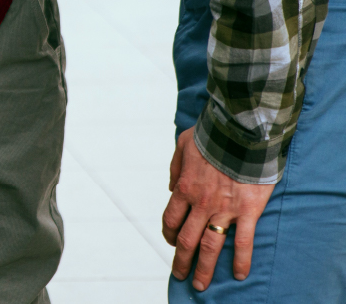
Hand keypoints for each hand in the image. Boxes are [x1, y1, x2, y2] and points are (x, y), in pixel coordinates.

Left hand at [162, 127, 274, 289]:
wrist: (241, 132)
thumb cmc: (211, 135)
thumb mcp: (182, 146)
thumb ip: (175, 168)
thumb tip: (170, 187)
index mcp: (184, 188)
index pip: (170, 219)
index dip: (169, 235)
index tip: (172, 243)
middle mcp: (201, 203)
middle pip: (187, 239)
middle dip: (181, 260)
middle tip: (180, 276)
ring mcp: (224, 209)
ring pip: (210, 245)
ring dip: (204, 267)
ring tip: (201, 284)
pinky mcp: (248, 211)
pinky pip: (242, 240)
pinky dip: (241, 259)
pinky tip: (239, 274)